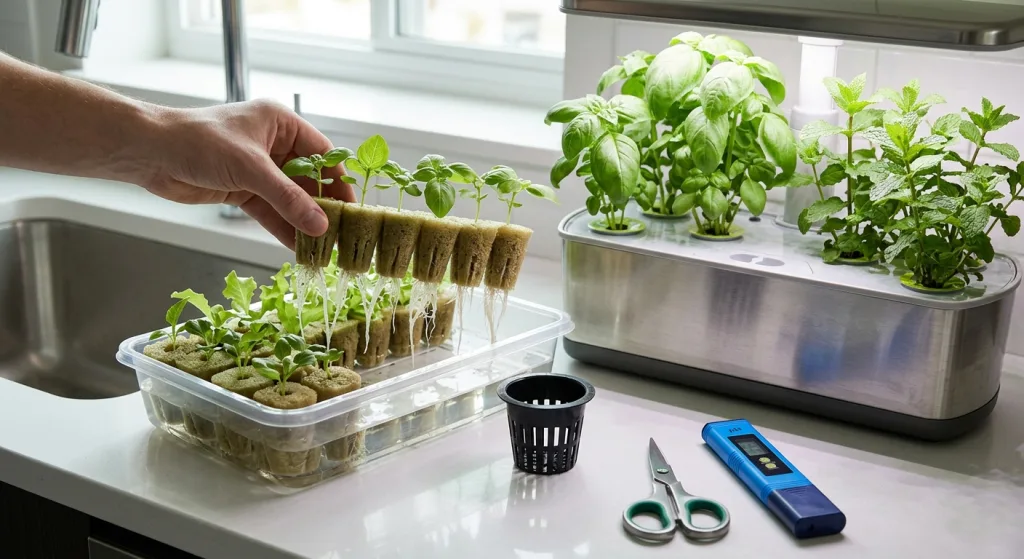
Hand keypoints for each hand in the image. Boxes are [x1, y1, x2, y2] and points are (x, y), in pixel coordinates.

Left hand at [136, 99, 354, 247]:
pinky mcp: (242, 190)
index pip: (321, 153)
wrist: (149, 153)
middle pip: (309, 180)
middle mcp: (273, 144)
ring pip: (289, 199)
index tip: (351, 208)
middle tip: (339, 233)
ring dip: (303, 222)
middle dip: (322, 207)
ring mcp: (258, 169)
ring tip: (322, 246)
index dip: (338, 181)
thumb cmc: (198, 141)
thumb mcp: (250, 169)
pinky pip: (270, 211)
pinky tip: (297, 246)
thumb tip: (320, 224)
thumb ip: (287, 198)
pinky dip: (283, 228)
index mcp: (280, 123)